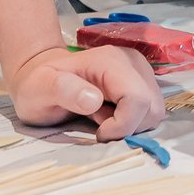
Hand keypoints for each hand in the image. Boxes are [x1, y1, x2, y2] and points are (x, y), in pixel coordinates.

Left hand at [7, 45, 164, 137]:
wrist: (41, 75)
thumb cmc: (39, 84)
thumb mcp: (40, 88)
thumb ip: (64, 90)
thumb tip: (94, 100)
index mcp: (110, 61)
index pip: (138, 99)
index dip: (123, 124)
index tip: (98, 133)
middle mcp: (132, 62)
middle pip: (152, 107)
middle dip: (129, 126)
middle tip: (99, 127)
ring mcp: (139, 72)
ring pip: (154, 110)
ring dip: (131, 125)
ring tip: (103, 119)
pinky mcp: (142, 82)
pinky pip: (149, 110)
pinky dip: (133, 121)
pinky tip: (110, 116)